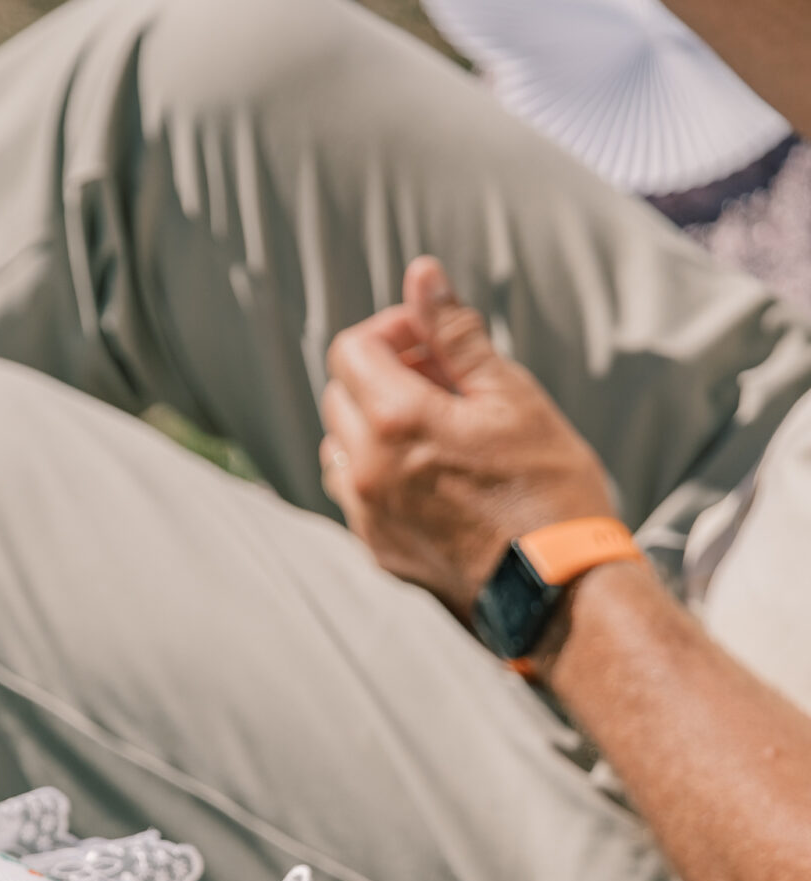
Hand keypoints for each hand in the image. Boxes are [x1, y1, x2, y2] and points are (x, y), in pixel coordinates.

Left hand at [320, 257, 615, 616]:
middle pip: (340, 395)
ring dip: (373, 425)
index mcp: (396, 421)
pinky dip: (376, 470)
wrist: (557, 588)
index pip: (350, 350)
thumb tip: (422, 275)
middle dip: (382, 375)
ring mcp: (367, 516)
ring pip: (339, 446)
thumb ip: (455, 336)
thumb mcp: (510, 395)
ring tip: (435, 430)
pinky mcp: (377, 549)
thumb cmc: (547, 486)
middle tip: (444, 383)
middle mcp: (367, 470)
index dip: (390, 332)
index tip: (431, 342)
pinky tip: (428, 474)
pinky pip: (354, 493)